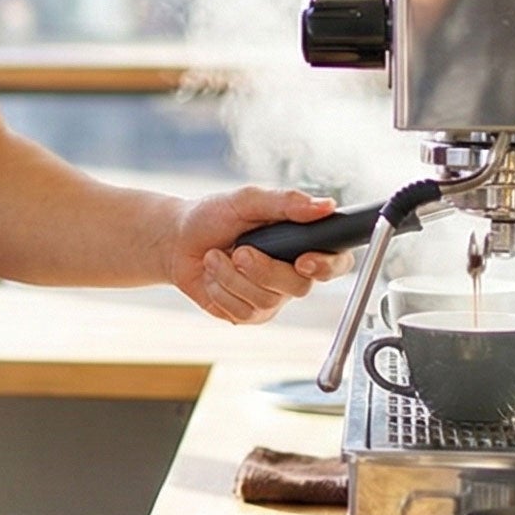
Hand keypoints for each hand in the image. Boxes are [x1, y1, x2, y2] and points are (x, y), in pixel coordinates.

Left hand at [166, 186, 342, 325]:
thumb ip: (286, 202)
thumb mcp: (247, 200)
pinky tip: (213, 276)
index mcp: (301, 244)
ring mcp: (271, 297)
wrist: (177, 240)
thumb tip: (325, 205)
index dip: (327, 266)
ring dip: (232, 277)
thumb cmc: (214, 216)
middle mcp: (291, 274)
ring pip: (266, 301)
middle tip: (239, 251)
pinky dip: (220, 291)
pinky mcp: (248, 314)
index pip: (337, 262)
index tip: (303, 260)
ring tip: (216, 257)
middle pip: (299, 287)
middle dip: (264, 270)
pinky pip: (242, 313)